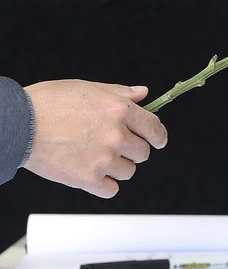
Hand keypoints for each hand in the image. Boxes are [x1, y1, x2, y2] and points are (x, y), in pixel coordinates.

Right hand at [23, 80, 167, 197]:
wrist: (17, 123)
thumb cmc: (49, 102)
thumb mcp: (89, 88)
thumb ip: (120, 93)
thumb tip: (144, 94)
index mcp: (120, 110)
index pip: (154, 128)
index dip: (158, 136)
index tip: (158, 141)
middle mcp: (116, 134)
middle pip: (143, 152)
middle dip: (133, 150)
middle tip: (114, 146)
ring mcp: (103, 158)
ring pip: (129, 171)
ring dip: (118, 166)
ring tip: (97, 156)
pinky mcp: (87, 179)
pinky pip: (112, 189)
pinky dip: (105, 184)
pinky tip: (93, 172)